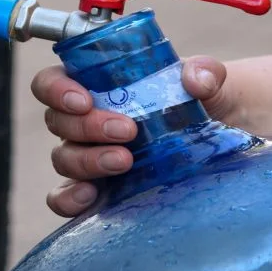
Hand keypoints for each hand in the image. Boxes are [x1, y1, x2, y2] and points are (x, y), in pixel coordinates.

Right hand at [31, 56, 232, 216]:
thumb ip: (205, 72)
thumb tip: (195, 80)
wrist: (220, 139)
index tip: (83, 100)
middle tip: (127, 131)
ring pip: (63, 158)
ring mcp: (88, 155)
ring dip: (88, 160)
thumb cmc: (202, 101)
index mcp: (96, 84)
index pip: (51, 81)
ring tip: (125, 161)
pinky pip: (64, 197)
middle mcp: (84, 120)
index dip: (55, 89)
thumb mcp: (209, 80)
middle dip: (88, 127)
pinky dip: (69, 198)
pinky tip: (92, 196)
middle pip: (57, 122)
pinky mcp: (98, 189)